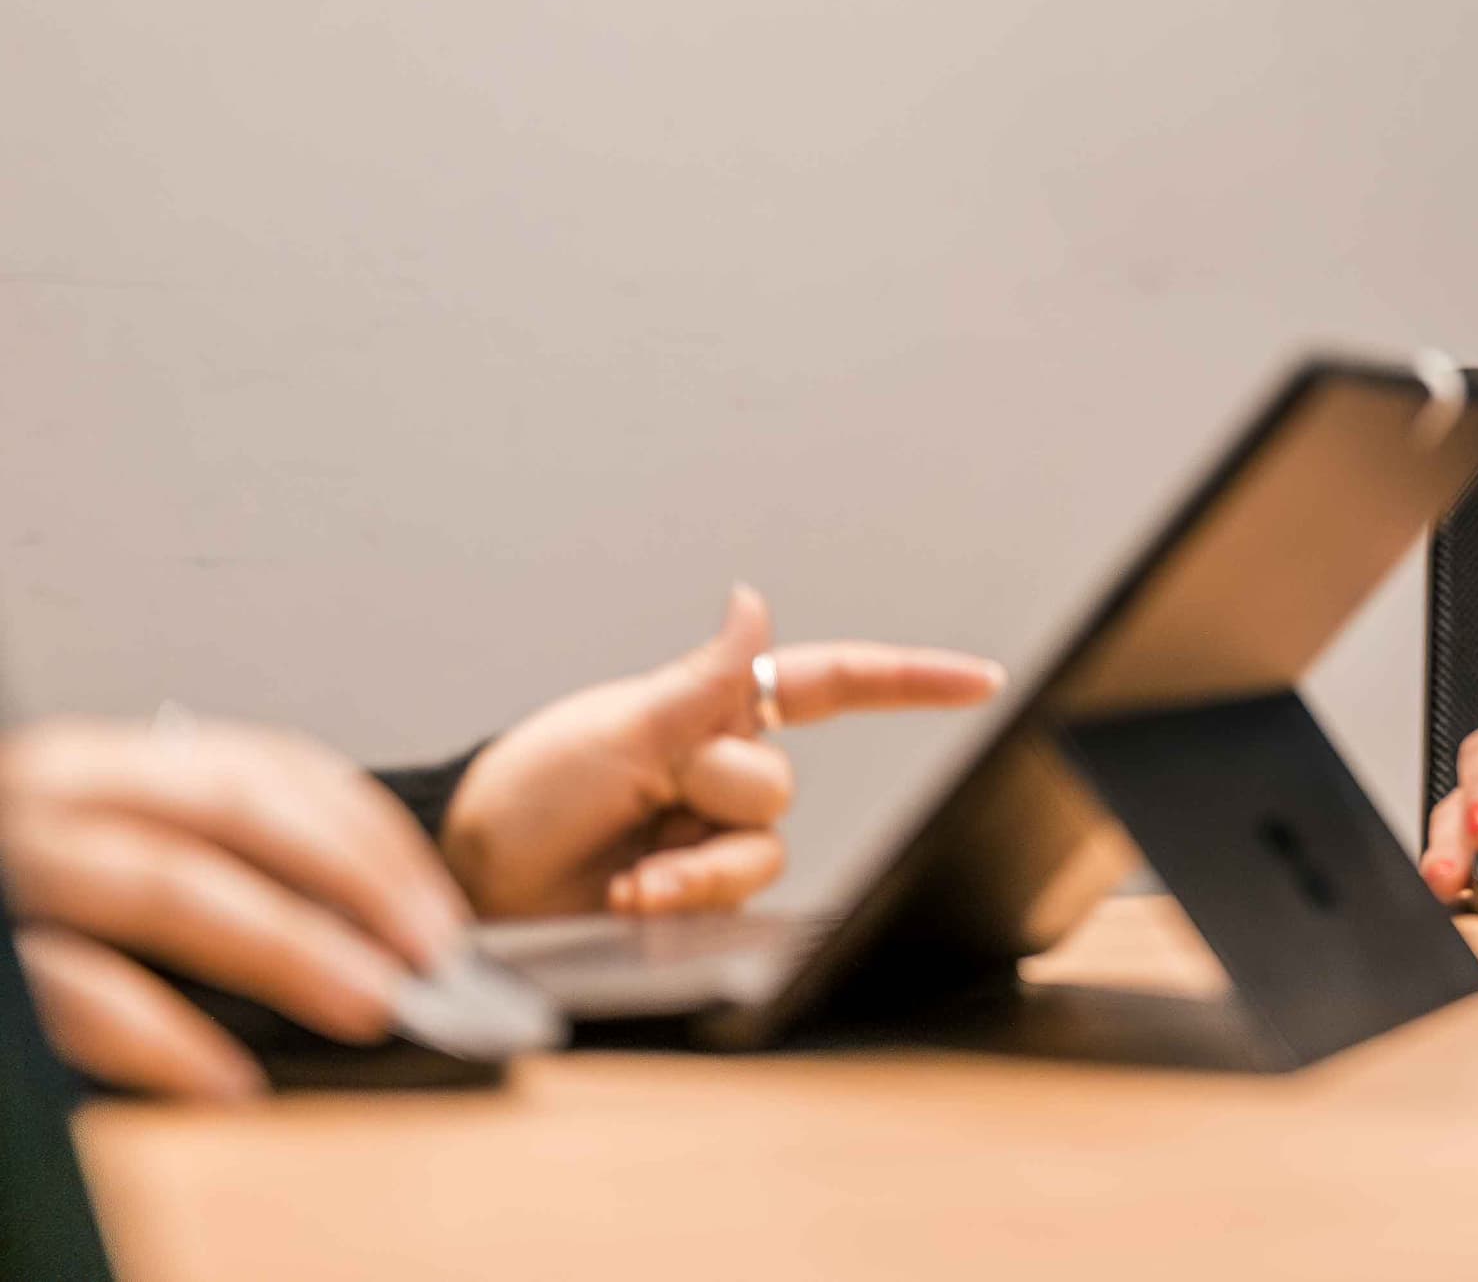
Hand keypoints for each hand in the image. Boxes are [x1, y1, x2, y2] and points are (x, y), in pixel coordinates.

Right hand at [0, 716, 467, 1100]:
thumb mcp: (94, 845)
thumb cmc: (14, 884)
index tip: (439, 904)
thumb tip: (349, 928)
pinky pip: (75, 989)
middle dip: (353, 880)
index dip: (370, 836)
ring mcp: (14, 867)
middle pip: (237, 813)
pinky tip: (227, 1079)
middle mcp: (52, 790)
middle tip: (431, 952)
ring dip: (286, 947)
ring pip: (170, 886)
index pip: (271, 769)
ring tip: (366, 1003)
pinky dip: (160, 1036)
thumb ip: (194, 859)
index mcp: (100, 763)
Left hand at [439, 585, 1001, 919]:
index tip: (984, 681)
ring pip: (762, 850)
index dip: (913, 681)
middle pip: (781, 785)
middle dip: (715, 799)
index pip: (833, 683)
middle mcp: (726, 768)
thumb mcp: (619, 725)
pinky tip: (634, 896)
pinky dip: (685, 898)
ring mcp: (710, 834)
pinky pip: (730, 899)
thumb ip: (702, 676)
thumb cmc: (528, 790)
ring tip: (633, 875)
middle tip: (646, 801)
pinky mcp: (693, 894)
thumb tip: (753, 598)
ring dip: (696, 866)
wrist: (472, 881)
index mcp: (717, 708)